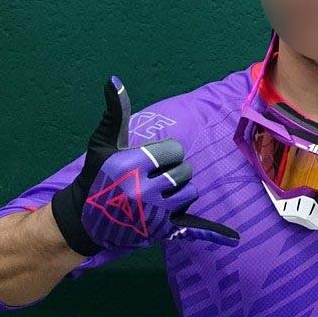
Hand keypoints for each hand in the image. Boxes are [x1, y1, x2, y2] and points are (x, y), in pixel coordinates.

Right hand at [50, 75, 239, 255]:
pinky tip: (233, 237)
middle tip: (150, 179)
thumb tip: (115, 79)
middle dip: (172, 171)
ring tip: (157, 194)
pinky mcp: (161, 231)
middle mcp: (144, 190)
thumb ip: (114, 112)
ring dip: (179, 191)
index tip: (147, 161)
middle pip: (185, 171)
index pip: (174, 150)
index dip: (164, 153)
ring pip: (191, 192)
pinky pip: (194, 226)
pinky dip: (214, 233)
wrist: (84, 220)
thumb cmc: (96, 176)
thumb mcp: (102, 144)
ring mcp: (154, 213)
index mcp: (132, 165)